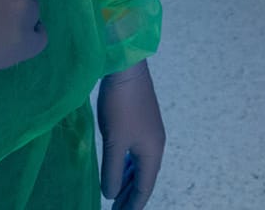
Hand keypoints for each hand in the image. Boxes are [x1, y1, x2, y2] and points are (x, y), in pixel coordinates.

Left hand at [98, 61, 163, 209]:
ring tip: (115, 197)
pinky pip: (135, 154)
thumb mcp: (113, 142)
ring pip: (139, 166)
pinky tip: (116, 170)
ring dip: (127, 182)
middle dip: (129, 196)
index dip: (132, 205)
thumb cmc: (120, 106)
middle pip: (143, 179)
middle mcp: (154, 146)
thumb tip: (109, 194)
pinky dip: (126, 167)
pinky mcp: (141, 123)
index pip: (144, 188)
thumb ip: (111, 171)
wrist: (126, 68)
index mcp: (152, 153)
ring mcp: (149, 134)